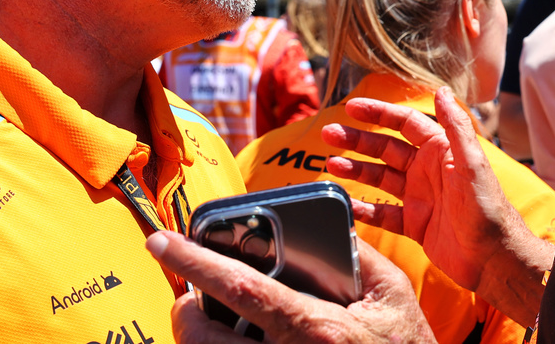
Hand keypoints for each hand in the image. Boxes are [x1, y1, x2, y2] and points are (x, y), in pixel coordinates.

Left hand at [148, 231, 435, 343]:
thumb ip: (359, 253)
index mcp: (318, 326)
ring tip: (206, 324)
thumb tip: (328, 223)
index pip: (242, 287)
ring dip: (197, 342)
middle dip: (183, 315)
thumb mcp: (394, 294)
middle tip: (186, 298)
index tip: (160, 241)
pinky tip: (234, 343)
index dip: (195, 262)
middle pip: (205, 340)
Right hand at [321, 88, 551, 326]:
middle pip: (385, 148)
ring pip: (379, 177)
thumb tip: (440, 90)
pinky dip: (363, 208)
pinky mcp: (414, 224)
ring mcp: (418, 197)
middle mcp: (427, 170)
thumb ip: (455, 126)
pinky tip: (345, 202)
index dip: (378, 113)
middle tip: (328, 134)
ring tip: (331, 164)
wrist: (493, 257)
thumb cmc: (488, 208)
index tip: (351, 107)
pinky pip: (382, 212)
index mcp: (441, 151)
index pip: (404, 123)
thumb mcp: (472, 163)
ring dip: (355, 169)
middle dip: (356, 140)